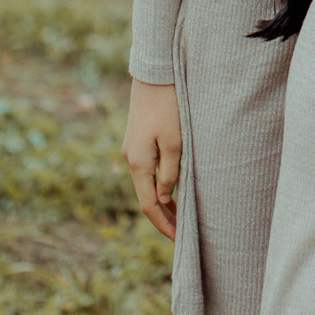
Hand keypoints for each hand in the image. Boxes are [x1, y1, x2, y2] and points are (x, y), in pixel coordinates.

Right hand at [122, 79, 182, 238]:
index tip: (178, 239)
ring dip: (163, 201)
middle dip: (163, 216)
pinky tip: (173, 187)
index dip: (163, 224)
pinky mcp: (138, 139)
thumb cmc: (169, 108)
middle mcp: (132, 159)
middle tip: (182, 232)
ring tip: (180, 214)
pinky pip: (148, 170)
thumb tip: (165, 198)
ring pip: (147, 184)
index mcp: (139, 164)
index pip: (149, 205)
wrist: (155, 75)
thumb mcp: (175, 143)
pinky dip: (160, 184)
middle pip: (147, 197)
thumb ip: (170, 173)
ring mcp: (133, 149)